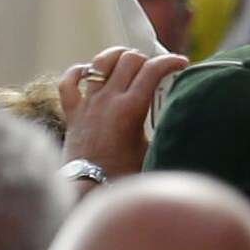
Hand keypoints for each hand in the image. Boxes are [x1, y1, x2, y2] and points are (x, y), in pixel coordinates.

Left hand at [59, 48, 188, 182]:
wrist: (89, 191)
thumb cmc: (125, 177)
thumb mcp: (153, 150)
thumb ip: (164, 129)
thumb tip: (180, 115)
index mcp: (131, 108)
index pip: (153, 70)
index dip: (170, 61)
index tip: (181, 64)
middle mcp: (108, 99)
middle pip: (129, 59)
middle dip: (146, 59)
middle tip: (155, 70)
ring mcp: (88, 103)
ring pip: (100, 62)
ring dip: (116, 57)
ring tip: (127, 62)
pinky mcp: (72, 112)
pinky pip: (69, 81)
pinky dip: (79, 72)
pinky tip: (89, 72)